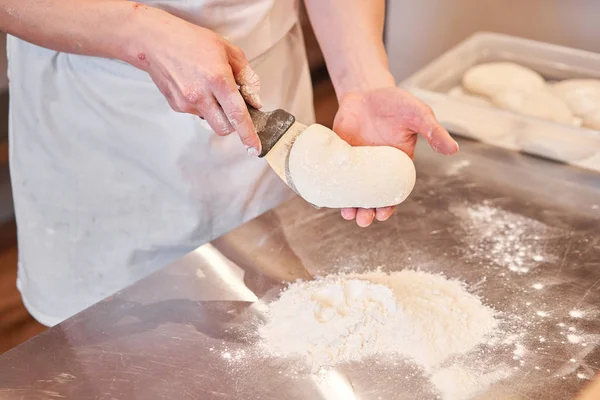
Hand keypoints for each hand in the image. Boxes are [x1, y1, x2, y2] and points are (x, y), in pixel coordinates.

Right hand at [135, 13, 261, 153]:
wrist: (155, 41)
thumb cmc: (192, 41)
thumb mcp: (228, 50)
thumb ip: (246, 76)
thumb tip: (255, 101)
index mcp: (218, 79)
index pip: (237, 115)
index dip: (248, 134)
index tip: (255, 149)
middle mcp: (201, 95)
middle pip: (224, 128)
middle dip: (232, 124)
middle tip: (232, 106)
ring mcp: (186, 102)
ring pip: (210, 120)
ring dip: (215, 111)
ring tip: (208, 87)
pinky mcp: (176, 106)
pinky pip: (196, 113)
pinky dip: (201, 104)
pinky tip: (194, 86)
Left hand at [333, 87, 458, 226]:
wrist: (367, 91)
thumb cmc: (397, 103)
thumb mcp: (418, 115)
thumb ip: (433, 132)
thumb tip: (453, 149)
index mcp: (396, 165)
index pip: (393, 192)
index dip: (388, 205)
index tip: (383, 215)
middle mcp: (375, 169)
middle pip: (371, 198)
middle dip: (367, 212)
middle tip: (363, 220)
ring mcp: (356, 164)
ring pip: (353, 191)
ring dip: (350, 205)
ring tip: (348, 214)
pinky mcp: (340, 156)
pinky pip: (336, 176)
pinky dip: (334, 186)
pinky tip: (331, 194)